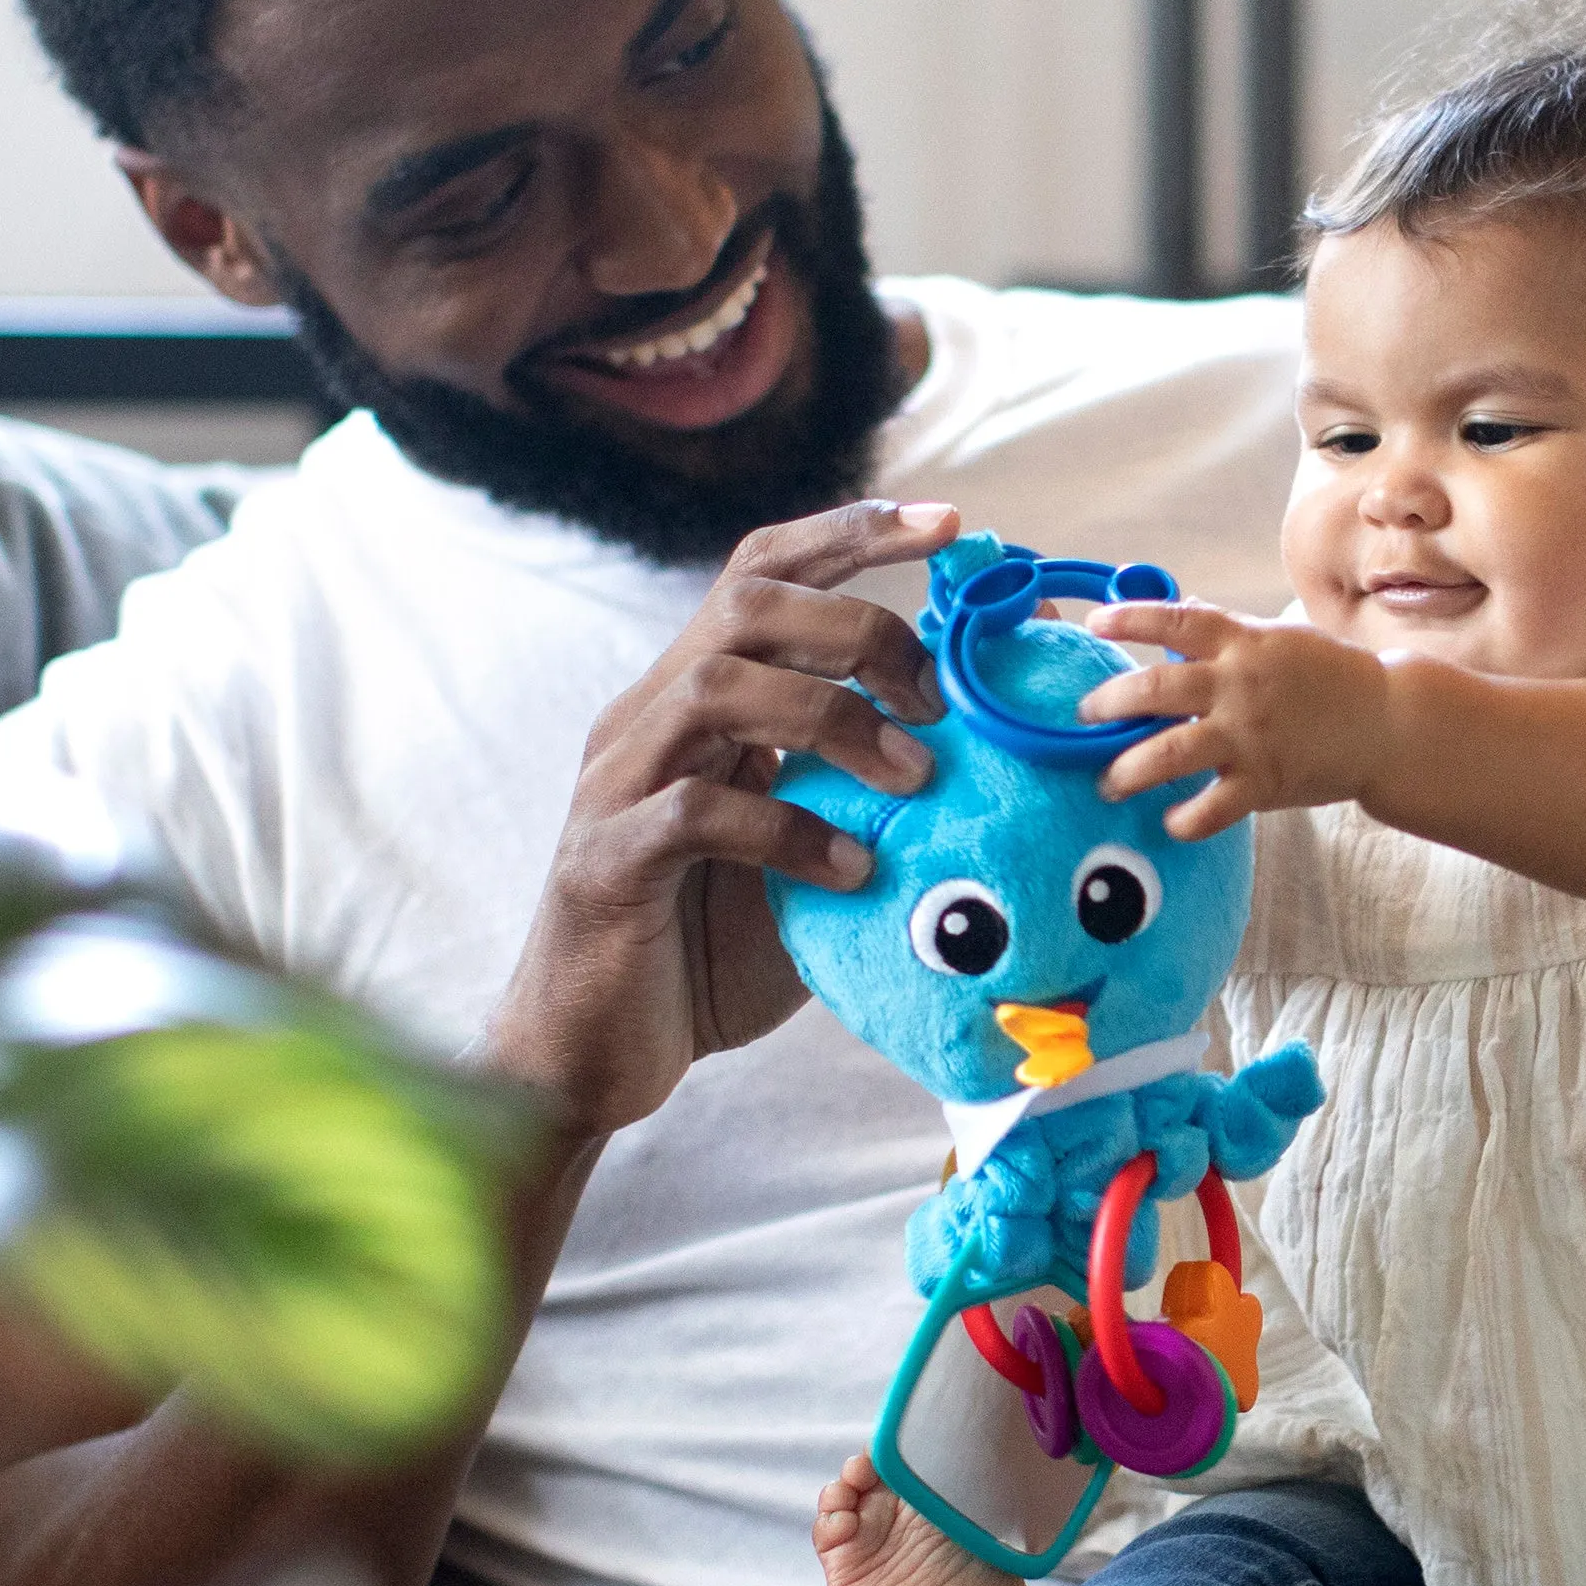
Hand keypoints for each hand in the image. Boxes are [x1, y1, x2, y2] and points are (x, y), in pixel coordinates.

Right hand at [492, 499, 959, 1135]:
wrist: (591, 1060)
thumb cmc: (705, 953)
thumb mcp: (806, 854)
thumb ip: (865, 796)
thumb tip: (994, 750)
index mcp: (691, 700)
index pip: (762, 572)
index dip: (852, 532)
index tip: (950, 526)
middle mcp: (645, 719)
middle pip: (745, 604)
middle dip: (860, 625)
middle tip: (939, 698)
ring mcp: (616, 784)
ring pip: (718, 686)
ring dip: (834, 719)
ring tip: (913, 780)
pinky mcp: (606, 862)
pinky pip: (697, 811)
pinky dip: (788, 829)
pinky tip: (849, 870)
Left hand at [1078, 601, 1391, 838]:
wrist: (1387, 721)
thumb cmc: (1328, 676)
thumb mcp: (1277, 638)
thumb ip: (1225, 631)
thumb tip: (1177, 607)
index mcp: (1241, 643)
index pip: (1174, 620)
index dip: (1129, 618)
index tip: (1095, 623)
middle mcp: (1238, 685)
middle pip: (1155, 689)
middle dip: (1107, 704)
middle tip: (1084, 717)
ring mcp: (1249, 736)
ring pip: (1169, 754)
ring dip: (1126, 770)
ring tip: (1106, 782)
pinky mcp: (1264, 781)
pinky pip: (1211, 809)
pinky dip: (1183, 819)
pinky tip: (1168, 821)